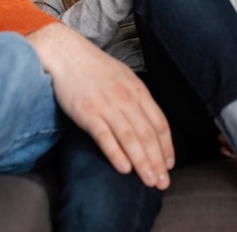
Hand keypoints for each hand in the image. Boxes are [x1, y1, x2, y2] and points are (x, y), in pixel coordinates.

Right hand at [26, 23, 174, 188]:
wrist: (67, 53)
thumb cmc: (94, 66)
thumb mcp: (123, 76)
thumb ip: (136, 97)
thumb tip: (147, 119)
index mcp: (137, 90)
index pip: (159, 122)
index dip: (166, 146)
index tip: (169, 164)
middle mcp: (125, 98)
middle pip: (147, 134)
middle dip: (157, 161)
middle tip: (163, 183)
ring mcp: (106, 105)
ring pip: (130, 138)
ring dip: (141, 162)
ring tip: (149, 181)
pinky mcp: (87, 112)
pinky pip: (104, 136)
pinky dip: (115, 153)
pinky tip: (123, 168)